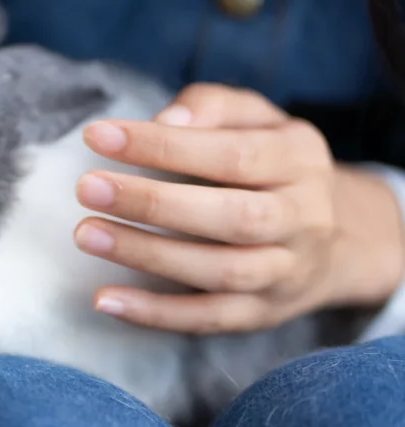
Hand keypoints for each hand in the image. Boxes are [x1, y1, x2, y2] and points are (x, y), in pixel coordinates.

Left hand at [73, 83, 404, 333]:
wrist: (339, 237)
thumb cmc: (270, 163)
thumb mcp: (255, 118)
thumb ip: (211, 107)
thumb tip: (164, 120)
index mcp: (299, 161)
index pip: (231, 154)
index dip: (163, 146)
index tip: (98, 136)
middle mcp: (303, 219)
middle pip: (232, 217)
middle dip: (153, 203)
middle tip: (88, 188)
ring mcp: (286, 273)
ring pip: (221, 272)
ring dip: (148, 256)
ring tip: (87, 234)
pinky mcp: (263, 313)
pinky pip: (209, 319)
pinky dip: (155, 313)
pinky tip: (105, 299)